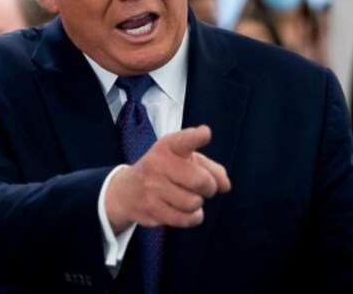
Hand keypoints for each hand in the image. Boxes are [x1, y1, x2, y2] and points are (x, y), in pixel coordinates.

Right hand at [106, 125, 230, 231]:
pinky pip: (185, 219)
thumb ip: (210, 168)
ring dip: (198, 203)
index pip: (184, 140)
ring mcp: (152, 187)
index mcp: (168, 146)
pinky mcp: (151, 209)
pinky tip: (187, 211)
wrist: (127, 191)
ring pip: (194, 203)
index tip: (205, 134)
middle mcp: (158, 164)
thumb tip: (225, 185)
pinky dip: (193, 217)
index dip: (196, 137)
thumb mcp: (183, 159)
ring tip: (188, 197)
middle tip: (205, 187)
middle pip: (200, 180)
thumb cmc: (164, 170)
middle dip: (210, 187)